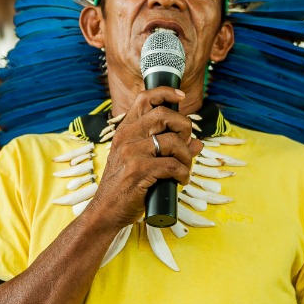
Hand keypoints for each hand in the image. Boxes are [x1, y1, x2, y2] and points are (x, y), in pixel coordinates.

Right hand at [88, 87, 203, 230]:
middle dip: (184, 127)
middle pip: (163, 115)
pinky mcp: (138, 171)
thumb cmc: (124, 186)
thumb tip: (197, 143)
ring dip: (186, 156)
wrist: (106, 211)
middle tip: (186, 144)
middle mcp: (126, 137)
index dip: (165, 93)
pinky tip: (181, 180)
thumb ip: (168, 150)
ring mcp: (131, 153)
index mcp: (125, 131)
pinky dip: (183, 173)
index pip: (144, 98)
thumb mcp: (141, 162)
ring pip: (172, 142)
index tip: (180, 97)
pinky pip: (172, 165)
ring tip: (185, 169)